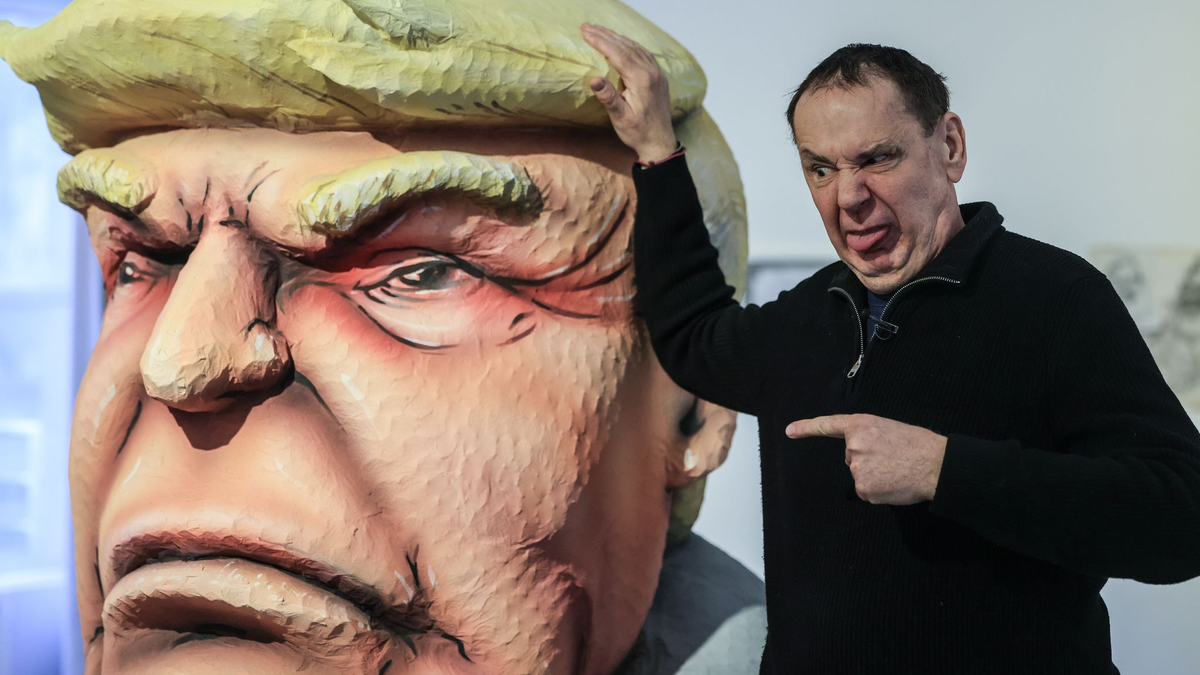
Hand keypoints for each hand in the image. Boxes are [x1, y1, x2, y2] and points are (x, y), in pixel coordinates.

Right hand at [581, 23, 678, 162]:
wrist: (660, 142)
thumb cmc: (637, 132)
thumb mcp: (620, 118)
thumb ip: (608, 97)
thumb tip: (594, 79)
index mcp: (642, 80)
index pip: (618, 54)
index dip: (601, 41)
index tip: (586, 32)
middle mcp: (652, 72)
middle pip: (626, 47)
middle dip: (606, 35)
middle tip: (587, 27)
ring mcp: (657, 73)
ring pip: (635, 48)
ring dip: (617, 38)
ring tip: (599, 30)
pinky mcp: (659, 77)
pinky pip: (643, 53)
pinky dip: (629, 45)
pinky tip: (621, 42)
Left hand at [785, 414, 946, 504]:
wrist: (935, 465)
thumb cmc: (918, 445)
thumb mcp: (888, 429)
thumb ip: (868, 437)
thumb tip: (861, 455)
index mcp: (861, 425)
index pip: (828, 425)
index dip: (807, 428)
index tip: (790, 431)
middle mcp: (854, 445)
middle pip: (851, 457)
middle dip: (868, 459)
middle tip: (892, 457)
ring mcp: (857, 468)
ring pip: (860, 475)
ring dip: (875, 475)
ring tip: (896, 469)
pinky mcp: (863, 488)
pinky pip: (866, 491)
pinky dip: (879, 490)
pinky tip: (894, 482)